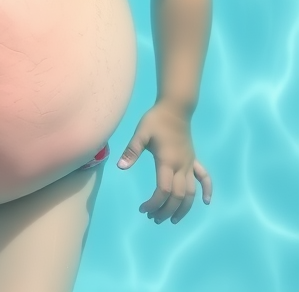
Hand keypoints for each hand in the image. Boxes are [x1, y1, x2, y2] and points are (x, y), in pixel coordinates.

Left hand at [118, 101, 212, 223]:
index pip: (164, 190)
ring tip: (172, 220)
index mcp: (167, 161)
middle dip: (166, 210)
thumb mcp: (140, 133)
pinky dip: (207, 190)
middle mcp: (182, 167)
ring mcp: (190, 165)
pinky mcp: (194, 161)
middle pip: (178, 196)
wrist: (175, 109)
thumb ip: (132, 150)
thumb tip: (121, 166)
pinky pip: (204, 178)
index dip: (154, 203)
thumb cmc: (155, 120)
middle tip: (154, 218)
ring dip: (183, 208)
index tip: (143, 209)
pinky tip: (206, 202)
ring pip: (191, 193)